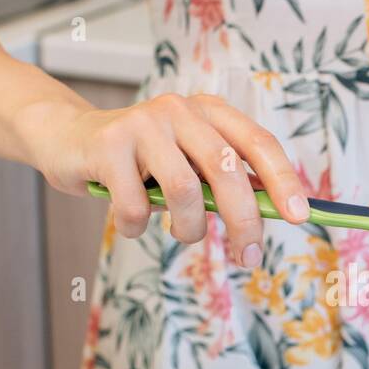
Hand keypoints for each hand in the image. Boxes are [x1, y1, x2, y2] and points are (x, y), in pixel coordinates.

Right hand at [33, 92, 309, 265]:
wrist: (68, 140)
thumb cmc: (140, 163)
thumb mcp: (187, 165)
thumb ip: (222, 182)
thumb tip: (272, 215)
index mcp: (209, 112)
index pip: (257, 142)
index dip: (282, 179)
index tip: (300, 216)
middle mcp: (180, 110)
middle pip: (226, 172)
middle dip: (244, 223)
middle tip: (249, 258)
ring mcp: (143, 124)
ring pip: (184, 193)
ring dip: (187, 229)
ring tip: (180, 232)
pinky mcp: (108, 145)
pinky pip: (137, 206)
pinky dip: (138, 227)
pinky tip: (130, 219)